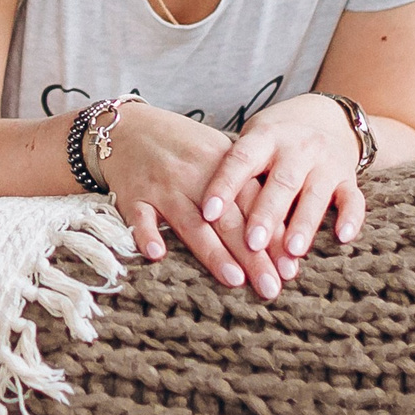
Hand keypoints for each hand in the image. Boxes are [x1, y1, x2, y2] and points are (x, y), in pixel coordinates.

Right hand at [96, 102, 292, 298]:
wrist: (125, 127)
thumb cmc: (180, 146)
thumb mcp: (217, 154)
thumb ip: (243, 187)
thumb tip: (282, 230)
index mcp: (222, 164)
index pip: (253, 205)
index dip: (272, 236)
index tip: (289, 268)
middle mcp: (195, 176)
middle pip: (228, 220)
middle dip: (252, 256)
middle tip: (271, 287)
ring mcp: (162, 186)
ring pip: (191, 223)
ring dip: (213, 253)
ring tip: (235, 280)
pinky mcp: (132, 194)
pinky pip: (139, 217)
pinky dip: (146, 234)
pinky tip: (156, 254)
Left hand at [198, 94, 365, 266]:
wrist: (326, 119)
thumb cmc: (274, 141)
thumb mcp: (252, 142)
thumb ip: (231, 169)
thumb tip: (194, 208)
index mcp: (265, 138)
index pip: (241, 160)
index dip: (224, 186)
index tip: (208, 213)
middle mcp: (297, 148)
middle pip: (281, 183)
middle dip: (266, 215)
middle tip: (251, 244)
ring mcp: (326, 163)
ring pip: (316, 195)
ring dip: (304, 224)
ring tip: (291, 252)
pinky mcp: (349, 179)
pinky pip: (354, 199)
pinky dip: (351, 218)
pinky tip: (343, 238)